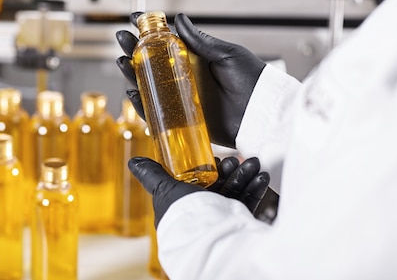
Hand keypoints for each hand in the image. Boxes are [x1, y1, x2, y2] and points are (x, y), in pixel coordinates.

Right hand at [116, 12, 265, 147]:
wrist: (264, 114)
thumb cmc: (252, 81)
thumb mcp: (227, 55)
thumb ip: (201, 41)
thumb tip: (179, 19)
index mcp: (195, 58)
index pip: (166, 41)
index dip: (148, 30)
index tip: (133, 18)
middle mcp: (185, 76)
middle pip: (150, 62)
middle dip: (132, 49)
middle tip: (121, 38)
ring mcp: (181, 97)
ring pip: (148, 85)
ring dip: (131, 73)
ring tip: (121, 62)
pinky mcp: (182, 119)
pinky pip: (156, 112)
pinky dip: (141, 104)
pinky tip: (133, 91)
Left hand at [129, 156, 269, 226]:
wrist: (209, 239)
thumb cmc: (184, 215)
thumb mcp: (165, 189)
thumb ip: (153, 175)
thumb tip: (134, 161)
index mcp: (184, 205)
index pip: (198, 183)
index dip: (209, 169)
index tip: (217, 158)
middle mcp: (202, 213)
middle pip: (220, 186)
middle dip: (231, 170)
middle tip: (237, 159)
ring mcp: (221, 220)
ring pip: (235, 192)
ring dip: (245, 175)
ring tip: (254, 163)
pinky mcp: (238, 225)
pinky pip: (248, 204)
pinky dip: (255, 189)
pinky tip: (261, 177)